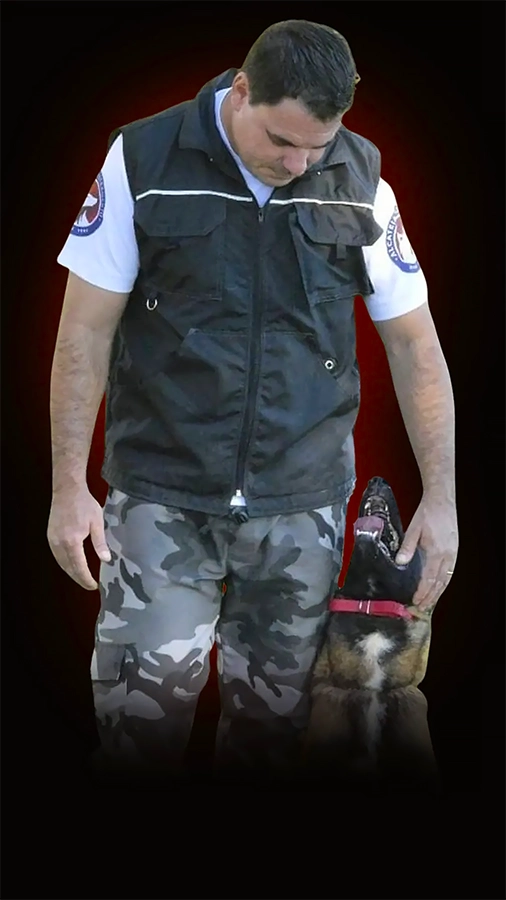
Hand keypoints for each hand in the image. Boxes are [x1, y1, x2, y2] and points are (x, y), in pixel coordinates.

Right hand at [47, 486, 110, 590]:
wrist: (67, 489)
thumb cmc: (84, 504)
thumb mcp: (97, 522)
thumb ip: (100, 543)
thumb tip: (106, 560)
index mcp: (72, 542)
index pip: (79, 567)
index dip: (86, 578)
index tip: (94, 586)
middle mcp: (59, 544)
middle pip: (68, 568)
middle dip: (79, 579)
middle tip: (89, 585)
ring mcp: (52, 540)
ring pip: (61, 563)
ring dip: (71, 572)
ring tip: (82, 578)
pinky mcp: (50, 536)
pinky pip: (57, 556)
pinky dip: (65, 564)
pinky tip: (72, 565)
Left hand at [395, 495, 457, 611]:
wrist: (442, 501)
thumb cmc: (427, 514)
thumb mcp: (413, 529)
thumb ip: (407, 547)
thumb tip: (400, 563)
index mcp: (437, 551)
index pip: (429, 578)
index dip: (422, 592)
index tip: (415, 601)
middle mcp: (448, 555)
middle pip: (439, 582)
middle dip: (430, 597)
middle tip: (420, 608)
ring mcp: (453, 554)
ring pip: (446, 579)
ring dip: (437, 592)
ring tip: (428, 603)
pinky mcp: (454, 551)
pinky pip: (449, 572)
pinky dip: (443, 582)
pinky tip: (437, 587)